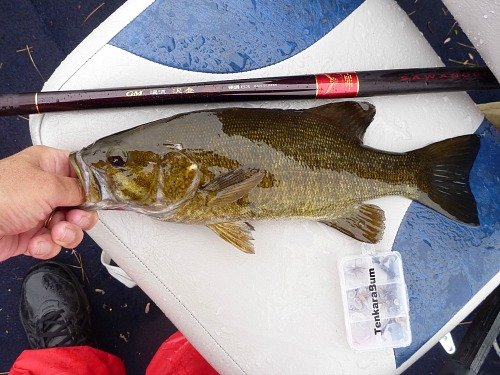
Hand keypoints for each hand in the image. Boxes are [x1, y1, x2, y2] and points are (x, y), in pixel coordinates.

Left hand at [0, 146, 97, 260]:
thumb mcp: (47, 186)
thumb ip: (77, 190)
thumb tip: (92, 195)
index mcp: (48, 165)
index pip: (82, 173)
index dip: (92, 188)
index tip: (96, 199)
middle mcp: (44, 188)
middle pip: (80, 204)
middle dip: (80, 217)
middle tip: (74, 218)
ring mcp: (38, 213)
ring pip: (70, 227)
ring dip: (67, 234)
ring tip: (55, 233)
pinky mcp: (31, 235)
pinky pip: (53, 243)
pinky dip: (48, 246)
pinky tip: (37, 242)